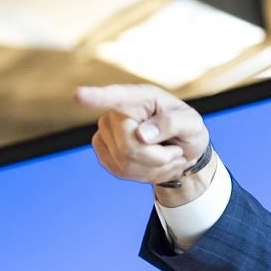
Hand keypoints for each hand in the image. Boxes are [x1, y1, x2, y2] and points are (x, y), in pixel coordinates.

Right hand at [75, 84, 209, 187]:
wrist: (182, 150)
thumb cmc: (186, 129)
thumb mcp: (191, 123)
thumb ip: (172, 123)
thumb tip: (141, 134)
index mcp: (139, 97)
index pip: (115, 97)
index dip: (96, 97)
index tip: (79, 95)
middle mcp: (116, 112)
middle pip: (127, 145)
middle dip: (157, 157)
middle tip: (175, 152)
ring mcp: (106, 133)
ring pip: (125, 162)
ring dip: (154, 167)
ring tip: (167, 157)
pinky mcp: (104, 153)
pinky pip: (121, 172)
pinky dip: (145, 175)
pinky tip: (155, 165)